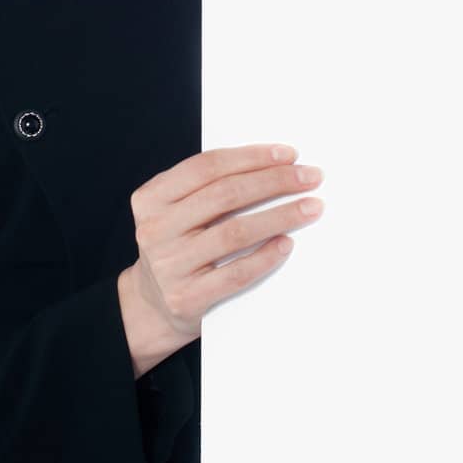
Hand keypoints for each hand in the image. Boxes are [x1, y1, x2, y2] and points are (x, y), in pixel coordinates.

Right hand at [117, 143, 324, 375]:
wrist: (151, 308)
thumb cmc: (177, 248)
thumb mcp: (176, 212)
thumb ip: (208, 190)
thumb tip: (274, 167)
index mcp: (151, 199)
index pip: (207, 167)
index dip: (251, 157)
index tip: (288, 154)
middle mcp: (156, 230)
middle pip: (225, 195)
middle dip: (274, 181)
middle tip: (310, 177)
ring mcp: (169, 266)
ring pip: (234, 232)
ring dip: (280, 216)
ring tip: (311, 208)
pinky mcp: (187, 298)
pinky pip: (235, 274)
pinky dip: (265, 257)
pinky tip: (287, 244)